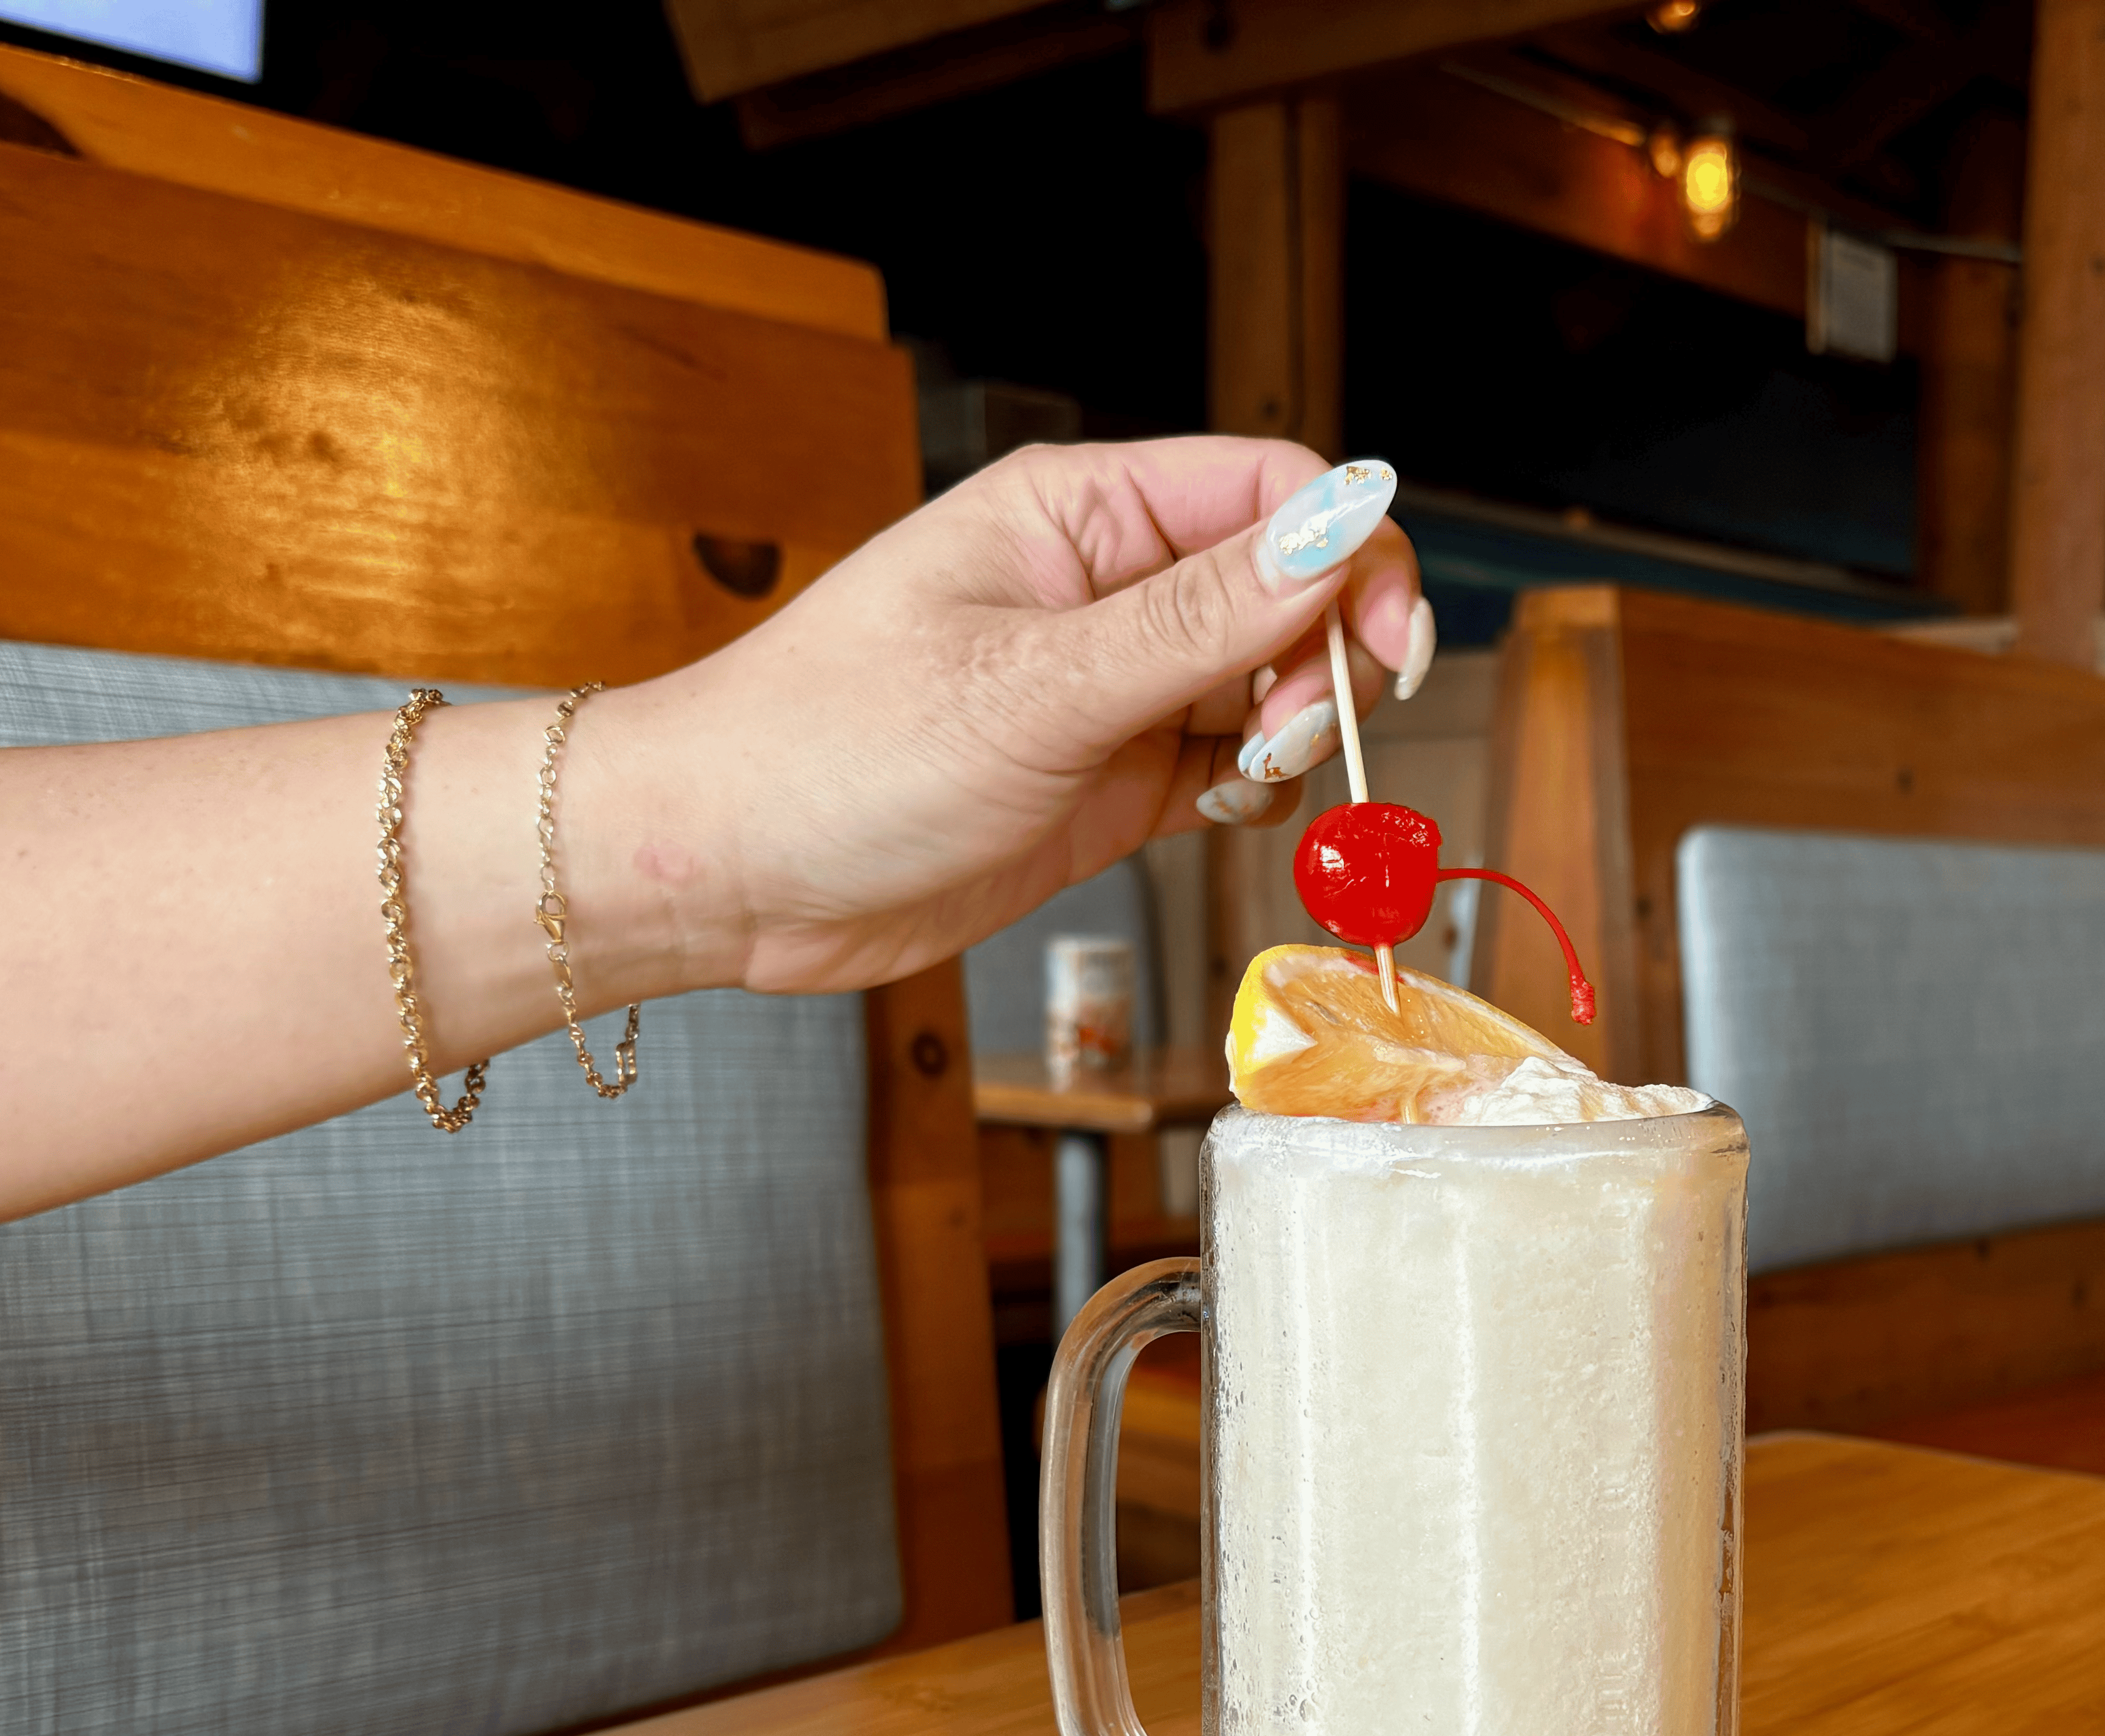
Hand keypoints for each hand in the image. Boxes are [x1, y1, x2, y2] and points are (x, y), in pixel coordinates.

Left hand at [599, 437, 1425, 996]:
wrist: (724, 875)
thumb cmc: (827, 753)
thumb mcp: (1033, 685)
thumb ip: (1201, 620)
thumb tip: (1342, 529)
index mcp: (1080, 512)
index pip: (1274, 491)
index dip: (1350, 556)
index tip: (1380, 650)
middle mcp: (1106, 587)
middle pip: (1292, 590)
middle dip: (1321, 663)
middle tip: (1283, 738)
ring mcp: (1110, 687)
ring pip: (1271, 686)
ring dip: (1291, 736)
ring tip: (1233, 782)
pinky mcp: (1108, 779)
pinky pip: (1230, 767)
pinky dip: (1254, 793)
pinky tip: (1220, 813)